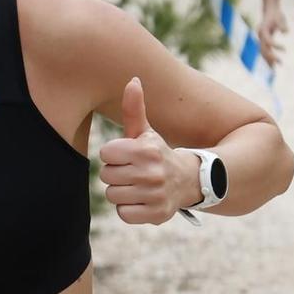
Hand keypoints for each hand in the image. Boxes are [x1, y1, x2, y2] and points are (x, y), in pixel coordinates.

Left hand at [97, 78, 199, 224]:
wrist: (188, 180)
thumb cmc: (157, 153)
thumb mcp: (146, 132)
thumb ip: (134, 109)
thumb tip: (132, 80)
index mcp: (145, 150)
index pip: (105, 154)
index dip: (113, 155)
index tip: (128, 156)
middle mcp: (151, 172)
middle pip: (106, 176)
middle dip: (117, 174)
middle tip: (133, 172)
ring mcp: (155, 194)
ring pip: (113, 196)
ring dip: (122, 192)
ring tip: (138, 186)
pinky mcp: (157, 214)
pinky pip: (124, 214)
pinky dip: (129, 209)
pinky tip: (142, 200)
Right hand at [258, 5, 288, 64]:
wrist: (269, 10)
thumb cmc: (276, 14)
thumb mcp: (280, 18)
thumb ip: (282, 25)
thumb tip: (286, 32)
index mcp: (263, 30)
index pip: (268, 41)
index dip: (275, 46)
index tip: (285, 49)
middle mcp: (260, 36)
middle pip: (263, 49)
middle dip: (271, 57)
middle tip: (280, 63)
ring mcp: (260, 39)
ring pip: (262, 52)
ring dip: (268, 60)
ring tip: (274, 69)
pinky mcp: (263, 40)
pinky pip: (264, 51)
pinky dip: (268, 58)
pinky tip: (272, 65)